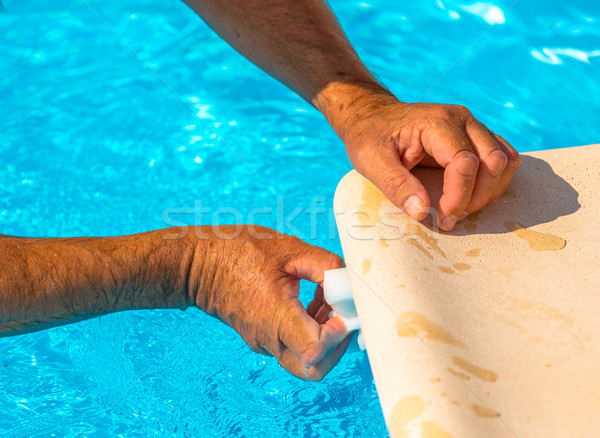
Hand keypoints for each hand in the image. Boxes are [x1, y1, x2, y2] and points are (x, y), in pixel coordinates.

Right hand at [194, 225, 349, 380]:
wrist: (197, 265)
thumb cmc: (239, 252)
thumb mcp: (289, 249)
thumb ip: (326, 266)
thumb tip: (350, 284)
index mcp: (275, 318)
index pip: (316, 351)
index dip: (339, 333)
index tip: (343, 307)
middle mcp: (268, 339)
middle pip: (314, 369)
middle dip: (337, 347)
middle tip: (342, 315)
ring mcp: (263, 342)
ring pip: (305, 361)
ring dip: (325, 338)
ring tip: (324, 300)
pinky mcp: (261, 338)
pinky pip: (293, 347)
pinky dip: (310, 331)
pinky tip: (309, 300)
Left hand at [339, 96, 520, 230]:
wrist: (373, 116)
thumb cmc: (370, 136)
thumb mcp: (370, 161)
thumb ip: (395, 185)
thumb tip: (422, 212)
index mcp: (436, 122)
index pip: (464, 162)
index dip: (458, 197)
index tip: (442, 219)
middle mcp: (462, 120)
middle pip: (493, 162)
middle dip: (476, 197)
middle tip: (449, 218)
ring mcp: (473, 126)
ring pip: (505, 161)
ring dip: (489, 191)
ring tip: (460, 208)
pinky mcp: (477, 136)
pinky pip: (504, 158)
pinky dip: (494, 182)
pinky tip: (471, 196)